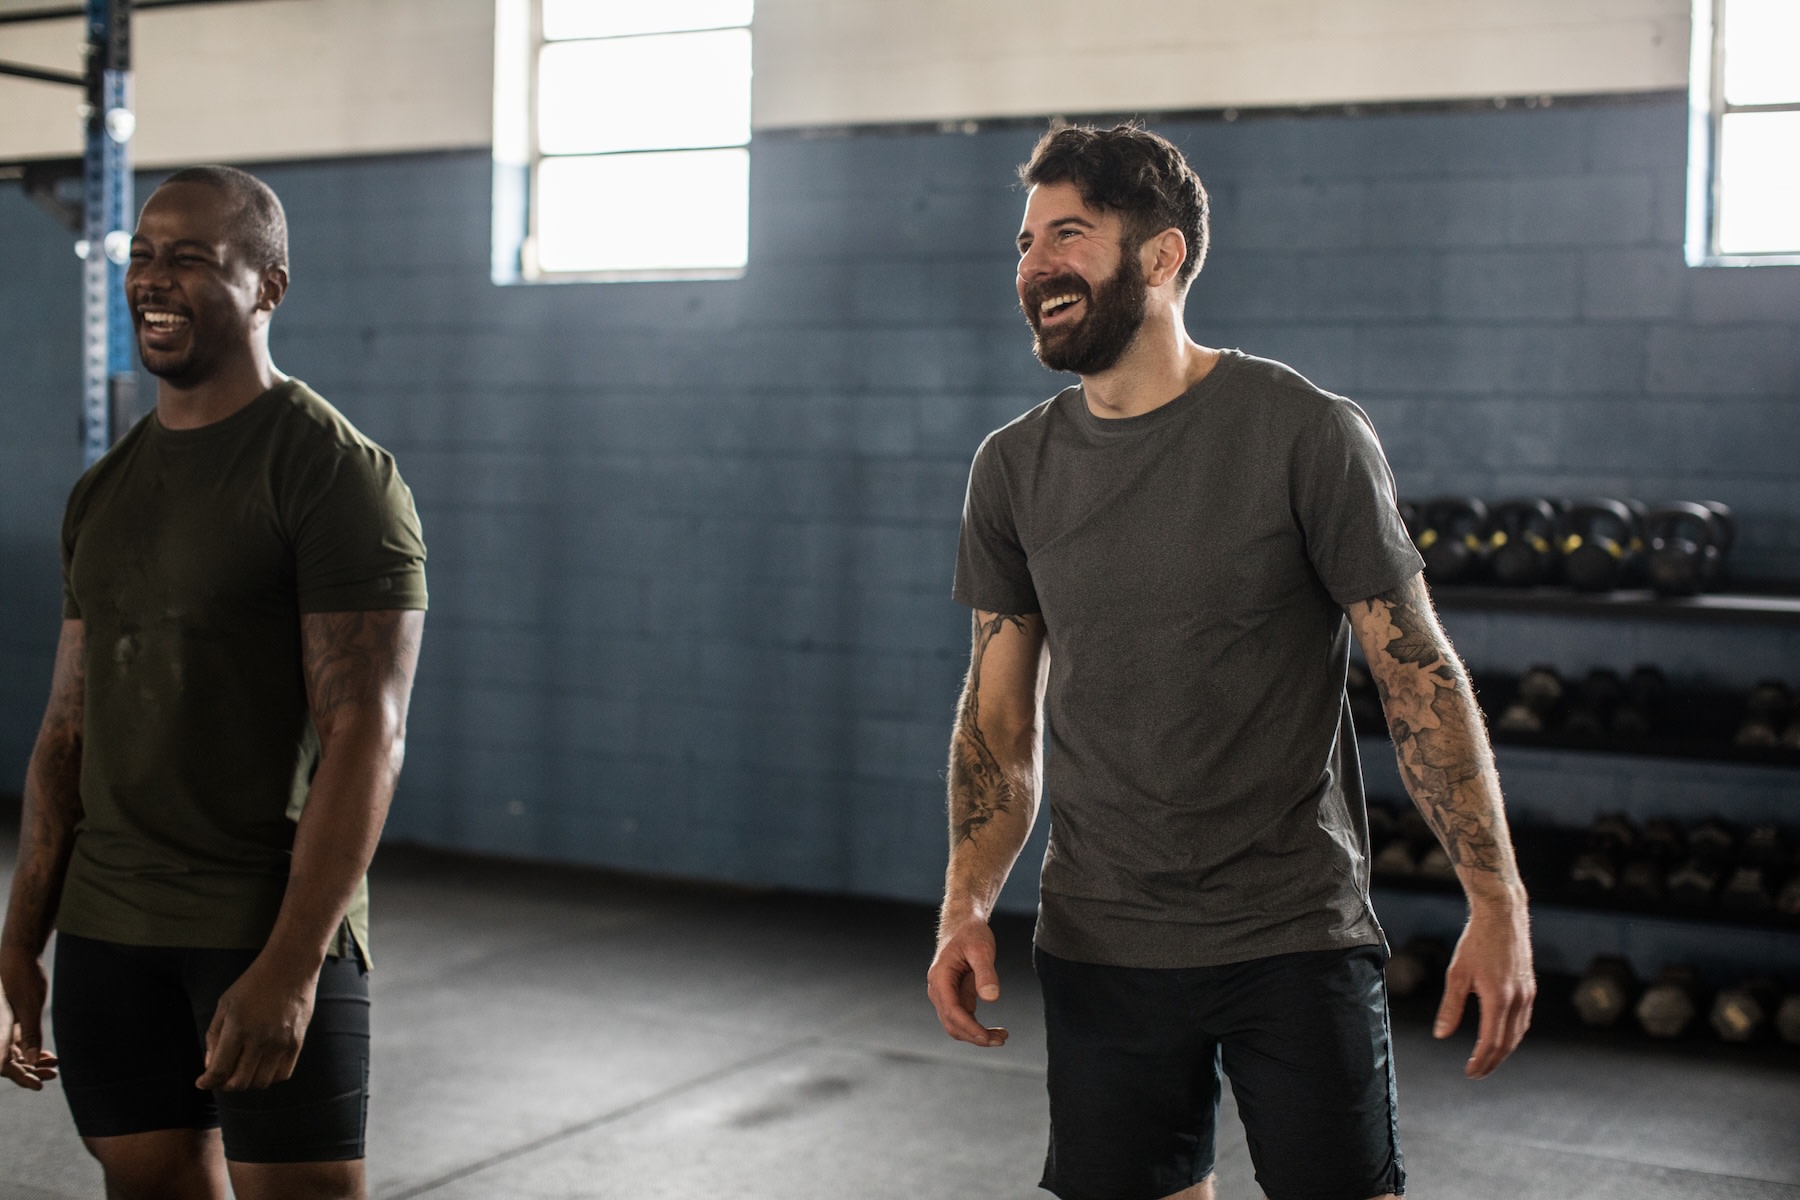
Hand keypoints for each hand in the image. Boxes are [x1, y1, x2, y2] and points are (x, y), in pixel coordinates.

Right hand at [1, 944, 58, 1089]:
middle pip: (8, 1060)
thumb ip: (30, 1033)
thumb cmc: (23, 978)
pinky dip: (30, 1049)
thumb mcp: (30, 1006)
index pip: (4, 1062)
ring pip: (13, 1052)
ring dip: (31, 1061)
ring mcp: (0, 1026)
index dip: (20, 1076)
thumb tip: (33, 1060)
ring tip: (53, 1065)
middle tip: (51, 1074)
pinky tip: (47, 1055)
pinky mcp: (7, 1021)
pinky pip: (15, 1042)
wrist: (18, 953)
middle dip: (28, 1071)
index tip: (37, 1084)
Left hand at [196, 954, 317, 1091]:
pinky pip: (282, 1074)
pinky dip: (269, 1077)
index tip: (203, 1082)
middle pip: (239, 1082)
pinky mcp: (297, 1043)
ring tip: (243, 1071)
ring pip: (260, 1082)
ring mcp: (280, 1043)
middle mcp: (259, 1040)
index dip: (207, 1082)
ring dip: (247, 1082)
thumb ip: (214, 1035)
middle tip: (222, 1077)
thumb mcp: (225, 1004)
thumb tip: (210, 1064)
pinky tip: (262, 1067)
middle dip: (225, 1085)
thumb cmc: (254, 982)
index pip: (219, 1070)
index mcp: (237, 1029)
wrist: (291, 966)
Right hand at [926, 915, 1007, 1046]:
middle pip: (952, 1024)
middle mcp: (938, 990)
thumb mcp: (981, 949)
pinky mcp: (955, 996)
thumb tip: (992, 998)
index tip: (988, 1037)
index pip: (952, 1011)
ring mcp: (945, 995)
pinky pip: (963, 1019)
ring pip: (956, 1025)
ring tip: (1002, 1037)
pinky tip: (995, 1030)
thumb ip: (986, 973)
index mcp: (940, 978)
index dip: (970, 1028)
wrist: (962, 923)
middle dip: (975, 1036)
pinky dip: (977, 1028)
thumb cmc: (970, 932)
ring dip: (976, 1036)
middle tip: (1002, 1039)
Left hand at [1435, 900, 1534, 1077]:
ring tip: (1487, 1060)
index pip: (1491, 1042)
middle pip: (1507, 1043)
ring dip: (1504, 1051)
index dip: (1480, 1061)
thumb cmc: (1476, 942)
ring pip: (1518, 1034)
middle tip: (1477, 1073)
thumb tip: (1441, 1035)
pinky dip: (1513, 1035)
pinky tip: (1502, 1037)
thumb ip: (1451, 1007)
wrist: (1503, 916)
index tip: (1469, 1073)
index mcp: (1498, 998)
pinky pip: (1524, 1020)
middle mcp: (1518, 1000)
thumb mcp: (1457, 974)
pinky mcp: (1530, 988)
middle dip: (1492, 1062)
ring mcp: (1528, 994)